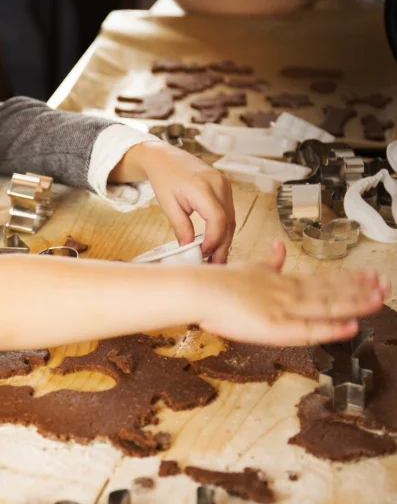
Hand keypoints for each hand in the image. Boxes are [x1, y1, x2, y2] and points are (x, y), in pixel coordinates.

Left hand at [134, 142, 235, 263]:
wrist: (166, 158)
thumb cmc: (164, 177)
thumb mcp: (168, 205)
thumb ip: (181, 227)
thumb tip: (189, 248)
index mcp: (202, 186)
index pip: (217, 218)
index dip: (213, 240)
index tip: (203, 253)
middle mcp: (218, 184)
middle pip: (228, 221)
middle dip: (222, 245)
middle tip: (214, 264)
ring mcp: (225, 184)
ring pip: (232, 218)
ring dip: (225, 239)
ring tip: (215, 257)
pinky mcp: (225, 187)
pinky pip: (229, 212)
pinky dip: (224, 228)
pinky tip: (216, 241)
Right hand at [199, 240, 387, 345]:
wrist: (198, 289)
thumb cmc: (217, 283)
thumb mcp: (248, 267)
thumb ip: (269, 261)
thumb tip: (279, 247)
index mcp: (281, 280)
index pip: (322, 279)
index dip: (349, 279)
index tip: (371, 276)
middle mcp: (286, 292)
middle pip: (330, 290)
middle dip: (361, 288)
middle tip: (386, 284)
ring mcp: (282, 308)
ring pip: (326, 306)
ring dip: (355, 303)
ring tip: (379, 299)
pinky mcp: (274, 326)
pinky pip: (309, 329)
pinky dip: (331, 328)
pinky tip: (351, 326)